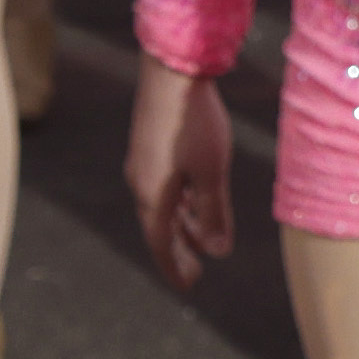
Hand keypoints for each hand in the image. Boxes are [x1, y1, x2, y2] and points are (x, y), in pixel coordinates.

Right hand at [126, 60, 239, 287]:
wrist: (170, 72)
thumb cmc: (192, 123)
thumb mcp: (211, 172)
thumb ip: (213, 213)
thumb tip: (217, 252)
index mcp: (152, 194)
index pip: (161, 243)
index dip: (175, 267)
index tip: (188, 287)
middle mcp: (141, 182)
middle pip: (159, 227)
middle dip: (178, 251)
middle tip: (195, 273)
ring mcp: (143, 164)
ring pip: (162, 207)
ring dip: (181, 226)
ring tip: (203, 239)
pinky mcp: (149, 147)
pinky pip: (162, 188)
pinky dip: (179, 203)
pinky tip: (195, 200)